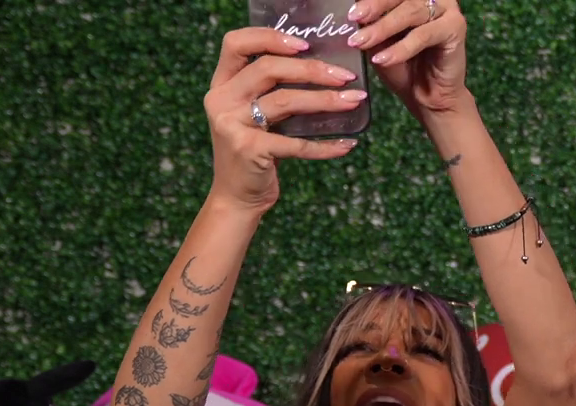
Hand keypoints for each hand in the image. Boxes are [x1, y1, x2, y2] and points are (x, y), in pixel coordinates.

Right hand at [204, 28, 359, 212]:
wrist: (238, 198)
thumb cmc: (256, 151)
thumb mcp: (256, 116)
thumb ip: (273, 92)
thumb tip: (326, 71)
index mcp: (222, 84)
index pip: (236, 43)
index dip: (270, 37)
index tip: (305, 45)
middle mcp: (221, 100)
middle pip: (268, 68)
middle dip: (312, 70)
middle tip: (345, 76)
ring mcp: (232, 124)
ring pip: (285, 101)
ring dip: (325, 100)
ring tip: (354, 102)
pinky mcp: (249, 150)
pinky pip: (296, 144)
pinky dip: (325, 146)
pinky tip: (347, 144)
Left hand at [350, 0, 470, 119]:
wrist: (428, 97)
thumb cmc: (403, 66)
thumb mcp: (378, 40)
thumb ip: (369, 21)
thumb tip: (350, 9)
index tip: (348, 10)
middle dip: (373, 7)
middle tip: (353, 18)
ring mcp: (447, 9)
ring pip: (410, 13)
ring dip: (382, 29)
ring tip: (361, 43)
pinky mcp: (456, 27)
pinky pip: (424, 35)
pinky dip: (401, 48)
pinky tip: (383, 59)